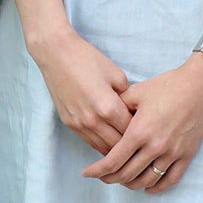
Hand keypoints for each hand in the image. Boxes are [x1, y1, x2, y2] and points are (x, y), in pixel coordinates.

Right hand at [27, 29, 131, 154]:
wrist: (55, 54)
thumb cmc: (87, 59)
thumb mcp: (116, 74)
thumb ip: (127, 96)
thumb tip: (133, 110)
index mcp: (108, 107)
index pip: (131, 131)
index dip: (141, 132)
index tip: (147, 129)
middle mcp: (93, 120)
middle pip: (118, 144)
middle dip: (130, 144)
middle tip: (140, 141)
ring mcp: (79, 124)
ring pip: (103, 148)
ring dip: (115, 149)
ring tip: (127, 146)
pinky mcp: (69, 123)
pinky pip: (89, 141)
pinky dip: (101, 143)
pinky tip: (110, 141)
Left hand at [84, 54, 202, 192]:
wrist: (200, 85)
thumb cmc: (168, 85)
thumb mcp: (136, 92)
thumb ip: (118, 108)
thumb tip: (107, 119)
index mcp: (139, 131)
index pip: (112, 161)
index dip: (97, 170)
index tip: (87, 172)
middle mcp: (155, 146)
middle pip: (127, 174)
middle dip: (110, 178)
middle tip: (102, 176)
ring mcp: (172, 153)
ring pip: (147, 180)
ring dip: (131, 184)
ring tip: (122, 180)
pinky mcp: (187, 154)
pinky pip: (170, 179)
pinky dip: (157, 187)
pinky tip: (148, 188)